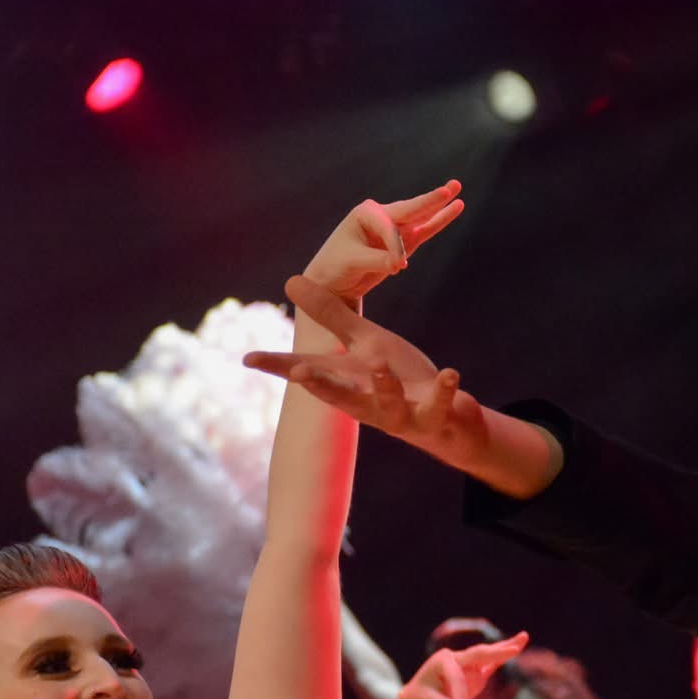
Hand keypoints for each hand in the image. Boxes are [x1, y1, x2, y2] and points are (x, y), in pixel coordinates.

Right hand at [244, 277, 491, 462]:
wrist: (444, 417)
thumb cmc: (395, 377)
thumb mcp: (363, 342)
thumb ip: (331, 315)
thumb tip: (291, 281)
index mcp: (347, 383)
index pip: (308, 375)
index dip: (277, 368)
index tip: (247, 359)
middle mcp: (368, 404)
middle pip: (340, 398)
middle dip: (322, 386)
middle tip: (301, 373)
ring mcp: (402, 415)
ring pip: (389, 406)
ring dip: (384, 386)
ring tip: (379, 364)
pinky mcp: (435, 418)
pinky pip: (441, 406)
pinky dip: (445, 392)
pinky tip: (450, 372)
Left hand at [303, 181, 463, 305]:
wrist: (333, 279)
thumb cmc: (336, 266)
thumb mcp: (353, 262)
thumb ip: (378, 260)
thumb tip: (400, 263)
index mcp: (365, 213)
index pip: (389, 227)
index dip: (395, 246)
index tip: (397, 266)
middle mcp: (381, 215)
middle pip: (410, 208)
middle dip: (429, 201)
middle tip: (449, 189)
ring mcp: (394, 228)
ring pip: (421, 216)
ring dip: (439, 205)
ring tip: (457, 187)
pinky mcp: (403, 242)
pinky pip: (425, 230)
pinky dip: (439, 220)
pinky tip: (455, 207)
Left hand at [397, 633, 529, 698]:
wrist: (422, 697)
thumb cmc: (422, 698)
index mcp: (442, 662)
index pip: (456, 678)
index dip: (459, 698)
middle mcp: (456, 658)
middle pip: (479, 654)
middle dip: (496, 653)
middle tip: (513, 650)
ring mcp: (468, 663)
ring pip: (489, 654)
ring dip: (507, 648)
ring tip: (524, 637)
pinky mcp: (477, 671)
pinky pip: (493, 661)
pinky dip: (505, 655)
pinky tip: (520, 644)